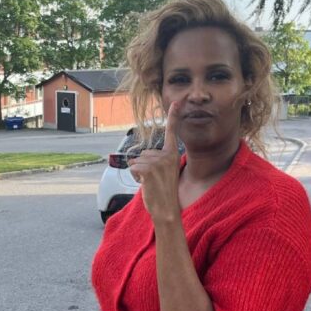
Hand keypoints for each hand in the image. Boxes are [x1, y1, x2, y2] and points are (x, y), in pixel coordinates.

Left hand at [128, 100, 182, 223]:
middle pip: (143, 153)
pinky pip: (133, 168)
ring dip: (138, 173)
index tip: (178, 101)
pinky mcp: (149, 169)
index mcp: (172, 155)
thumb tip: (134, 160)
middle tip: (153, 180)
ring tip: (150, 183)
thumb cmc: (163, 193)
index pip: (173, 132)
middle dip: (142, 167)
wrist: (167, 210)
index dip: (174, 115)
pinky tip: (145, 184)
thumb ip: (155, 162)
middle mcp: (167, 156)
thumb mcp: (163, 173)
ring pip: (136, 161)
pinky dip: (135, 177)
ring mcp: (158, 162)